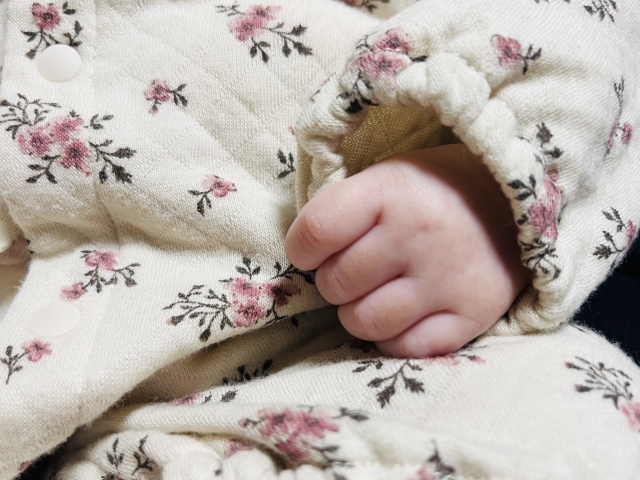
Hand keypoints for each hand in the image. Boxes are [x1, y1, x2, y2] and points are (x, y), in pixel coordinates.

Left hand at [285, 144, 529, 356]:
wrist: (510, 202)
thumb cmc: (433, 189)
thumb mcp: (387, 175)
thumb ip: (344, 208)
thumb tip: (303, 254)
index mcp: (390, 191)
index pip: (315, 232)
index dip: (302, 248)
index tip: (313, 250)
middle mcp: (417, 235)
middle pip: (335, 283)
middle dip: (334, 280)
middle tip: (356, 268)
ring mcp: (446, 278)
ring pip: (364, 322)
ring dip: (357, 313)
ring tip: (375, 293)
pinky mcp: (472, 313)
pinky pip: (405, 346)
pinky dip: (392, 336)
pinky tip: (401, 314)